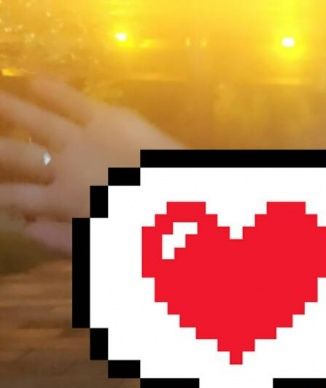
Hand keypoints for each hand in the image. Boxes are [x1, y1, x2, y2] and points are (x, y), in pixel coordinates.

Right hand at [0, 74, 183, 254]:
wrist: (180, 202)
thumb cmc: (143, 233)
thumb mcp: (100, 243)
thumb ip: (63, 238)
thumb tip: (30, 230)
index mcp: (65, 202)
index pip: (20, 199)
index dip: (3, 197)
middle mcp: (64, 166)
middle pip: (19, 156)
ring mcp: (83, 137)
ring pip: (36, 120)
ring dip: (10, 109)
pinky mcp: (107, 116)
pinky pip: (72, 98)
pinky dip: (51, 88)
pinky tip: (33, 80)